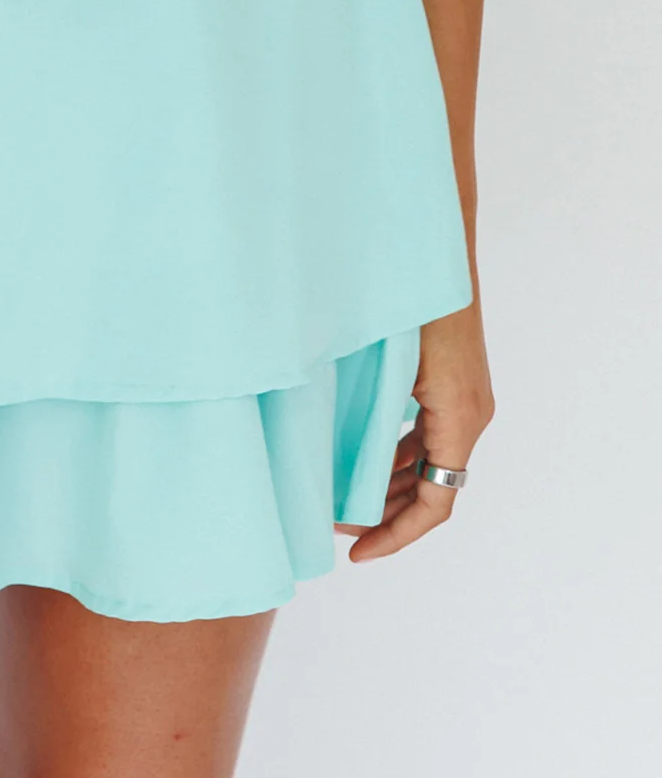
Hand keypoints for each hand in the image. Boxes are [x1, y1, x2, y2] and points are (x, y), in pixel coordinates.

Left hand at [340, 303, 493, 561]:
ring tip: (341, 496)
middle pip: (431, 490)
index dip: (397, 535)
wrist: (432, 246)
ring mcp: (464, 398)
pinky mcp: (452, 382)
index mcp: (459, 420)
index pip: (435, 504)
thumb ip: (374, 419)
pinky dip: (397, 453)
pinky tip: (359, 454)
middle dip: (385, 514)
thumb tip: (328, 465)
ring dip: (389, 485)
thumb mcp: (393, 368)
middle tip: (334, 524)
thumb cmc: (415, 301)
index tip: (357, 552)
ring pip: (428, 462)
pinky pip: (428, 434)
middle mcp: (470, 415)